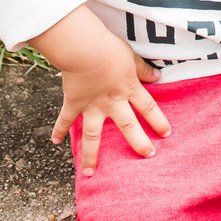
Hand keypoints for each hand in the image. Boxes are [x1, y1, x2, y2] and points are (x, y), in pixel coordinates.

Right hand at [30, 7, 171, 176]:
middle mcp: (112, 102)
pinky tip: (54, 142)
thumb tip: (157, 77)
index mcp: (128, 88)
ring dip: (91, 155)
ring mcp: (92, 106)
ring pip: (93, 136)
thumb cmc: (109, 48)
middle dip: (139, 143)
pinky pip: (65, 119)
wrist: (84, 47)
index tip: (166, 134)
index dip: (159, 121)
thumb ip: (143, 69)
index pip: (149, 107)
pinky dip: (58, 130)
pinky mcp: (74, 103)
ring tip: (90, 173)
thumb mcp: (131, 57)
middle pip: (129, 126)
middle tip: (147, 155)